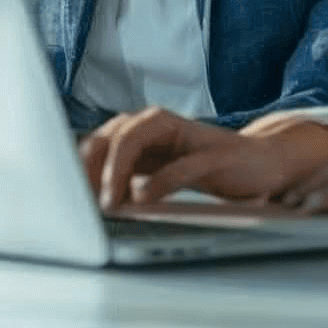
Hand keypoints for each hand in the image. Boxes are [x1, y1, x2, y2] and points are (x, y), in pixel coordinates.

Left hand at [81, 109, 327, 211]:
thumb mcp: (161, 172)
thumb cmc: (208, 170)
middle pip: (111, 132)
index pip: (98, 138)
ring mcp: (188, 136)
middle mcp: (160, 125)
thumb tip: (83, 199)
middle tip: (77, 200)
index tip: (61, 195)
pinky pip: (180, 164)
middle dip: (90, 165)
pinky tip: (142, 199)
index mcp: (144, 130)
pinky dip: (158, 181)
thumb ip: (129, 177)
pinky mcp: (214, 153)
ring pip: (137, 137)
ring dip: (116, 169)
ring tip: (107, 202)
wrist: (267, 165)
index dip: (76, 164)